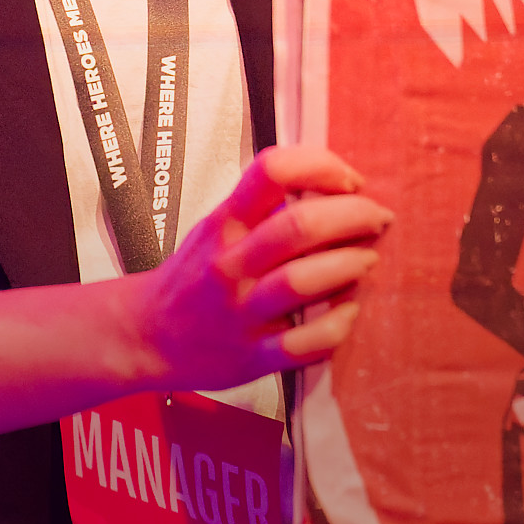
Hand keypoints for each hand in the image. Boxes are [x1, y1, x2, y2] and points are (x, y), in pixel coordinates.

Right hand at [125, 144, 392, 391]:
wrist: (145, 335)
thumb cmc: (193, 275)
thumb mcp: (216, 227)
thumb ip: (262, 208)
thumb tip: (330, 188)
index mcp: (223, 223)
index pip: (272, 170)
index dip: (322, 166)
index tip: (350, 180)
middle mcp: (229, 264)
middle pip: (298, 226)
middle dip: (353, 216)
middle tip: (378, 219)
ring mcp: (239, 312)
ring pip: (302, 281)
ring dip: (349, 266)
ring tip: (367, 260)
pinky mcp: (250, 357)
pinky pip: (302, 343)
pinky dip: (335, 326)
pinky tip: (348, 313)